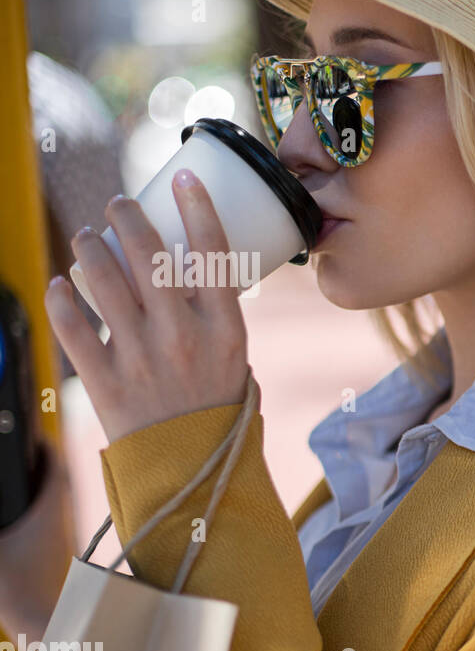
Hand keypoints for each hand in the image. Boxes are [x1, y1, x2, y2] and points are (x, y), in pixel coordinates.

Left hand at [44, 170, 250, 445]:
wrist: (192, 474)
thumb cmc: (219, 412)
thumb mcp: (237, 362)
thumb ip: (214, 319)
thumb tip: (189, 271)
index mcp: (226, 332)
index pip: (213, 254)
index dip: (197, 208)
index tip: (182, 176)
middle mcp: (183, 338)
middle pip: (149, 256)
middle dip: (127, 218)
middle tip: (117, 206)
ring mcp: (141, 359)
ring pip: (103, 281)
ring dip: (90, 248)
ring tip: (89, 239)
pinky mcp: (104, 382)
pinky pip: (72, 326)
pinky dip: (62, 298)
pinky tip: (61, 285)